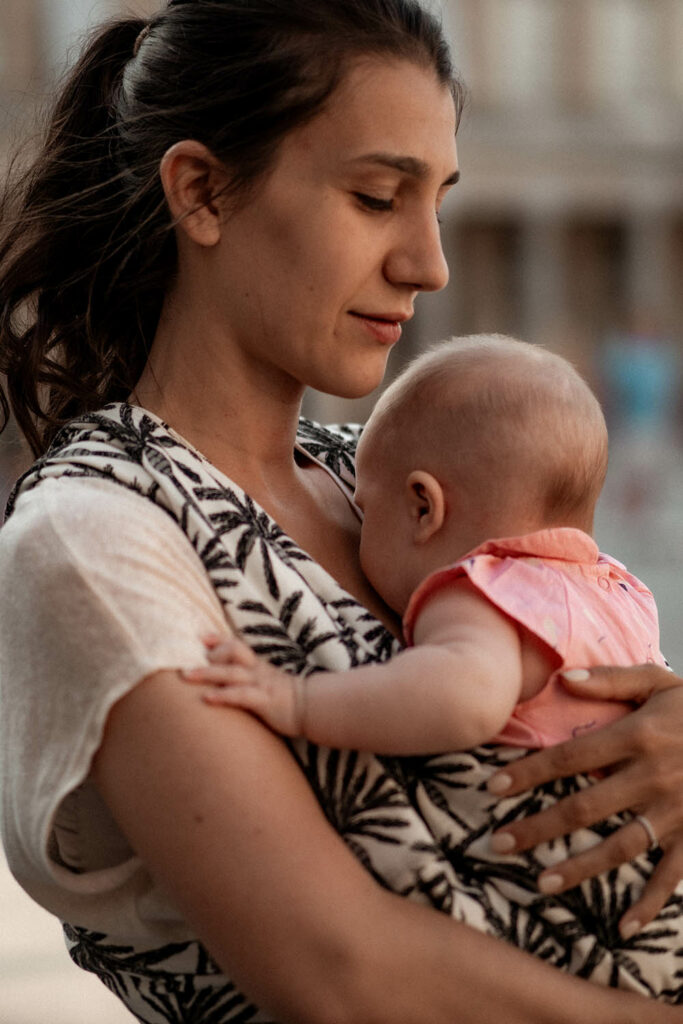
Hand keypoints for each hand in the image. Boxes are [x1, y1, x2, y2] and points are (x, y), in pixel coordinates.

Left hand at [182, 635, 303, 736]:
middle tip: (184, 660)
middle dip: (210, 653)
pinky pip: (241, 695)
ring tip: (186, 675)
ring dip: (208, 672)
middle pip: (233, 651)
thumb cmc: (287, 699)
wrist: (313, 710)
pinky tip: (207, 698)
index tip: (199, 637)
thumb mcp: (268, 682)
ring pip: (232, 672)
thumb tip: (229, 679)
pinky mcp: (265, 701)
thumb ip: (250, 678)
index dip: (217, 639)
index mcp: (258, 665)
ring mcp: (261, 684)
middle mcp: (258, 670)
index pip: (236, 645)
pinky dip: (223, 695)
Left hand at [487, 664, 682, 936]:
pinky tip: (623, 925)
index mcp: (636, 736)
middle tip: (498, 844)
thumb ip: (612, 680)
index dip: (529, 773)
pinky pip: (673, 874)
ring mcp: (676, 810)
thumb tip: (563, 677)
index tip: (492, 787)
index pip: (569, 757)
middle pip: (583, 807)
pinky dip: (650, 902)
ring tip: (542, 883)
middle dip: (538, 827)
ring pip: (620, 846)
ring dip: (580, 868)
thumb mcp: (659, 682)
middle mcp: (651, 776)